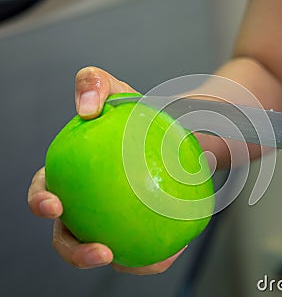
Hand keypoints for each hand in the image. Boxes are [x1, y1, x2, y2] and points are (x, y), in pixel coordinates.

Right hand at [27, 66, 183, 272]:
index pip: (46, 192)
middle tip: (100, 252)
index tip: (55, 206)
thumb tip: (85, 109)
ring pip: (109, 252)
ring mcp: (111, 222)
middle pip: (69, 238)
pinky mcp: (137, 232)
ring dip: (124, 264)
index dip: (42, 203)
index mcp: (71, 178)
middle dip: (75, 252)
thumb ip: (94, 84)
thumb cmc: (138, 116)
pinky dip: (156, 256)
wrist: (172, 135)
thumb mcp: (119, 91)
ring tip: (147, 262)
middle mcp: (86, 205)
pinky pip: (144, 250)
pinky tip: (173, 252)